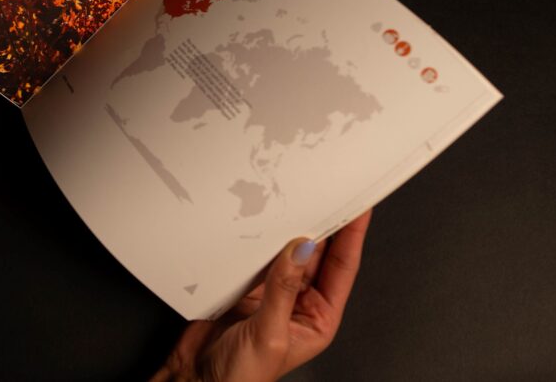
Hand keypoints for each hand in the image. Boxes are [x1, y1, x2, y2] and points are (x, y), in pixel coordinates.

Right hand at [153, 209, 371, 381]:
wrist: (195, 379)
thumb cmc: (240, 376)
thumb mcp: (269, 333)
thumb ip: (283, 288)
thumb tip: (300, 249)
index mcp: (317, 318)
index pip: (342, 268)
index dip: (353, 235)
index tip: (360, 208)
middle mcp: (298, 303)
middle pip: (316, 254)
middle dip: (322, 225)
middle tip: (326, 192)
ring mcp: (270, 291)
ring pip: (286, 250)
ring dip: (289, 229)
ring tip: (295, 201)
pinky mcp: (244, 285)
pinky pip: (256, 254)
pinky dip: (258, 238)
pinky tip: (260, 224)